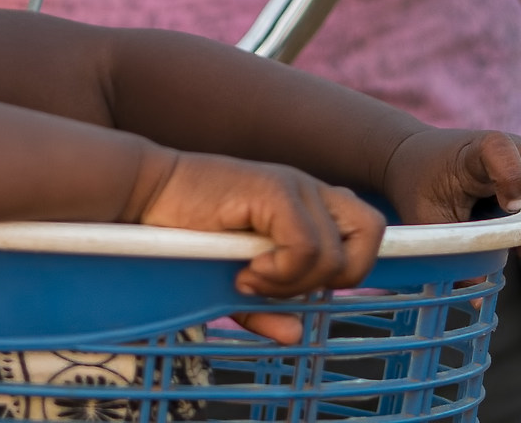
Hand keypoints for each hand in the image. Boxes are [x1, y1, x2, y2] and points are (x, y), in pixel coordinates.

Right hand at [134, 152, 384, 307]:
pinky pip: (305, 246)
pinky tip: (246, 272)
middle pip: (370, 234)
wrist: (149, 193)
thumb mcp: (233, 279)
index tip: (295, 285)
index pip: (365, 231)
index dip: (347, 267)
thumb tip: (295, 335)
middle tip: (281, 285)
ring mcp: (295, 185)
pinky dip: (280, 272)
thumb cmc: (188, 233)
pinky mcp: (274, 188)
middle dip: (334, 276)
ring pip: (333, 252)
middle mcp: (311, 189)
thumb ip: (265, 306)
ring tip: (250, 279)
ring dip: (293, 281)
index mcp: (310, 203)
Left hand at [380, 128, 520, 258]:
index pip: (509, 154)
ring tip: (516, 247)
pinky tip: (514, 236)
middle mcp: (517, 151)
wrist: (415, 156)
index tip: (505, 210)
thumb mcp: (426, 220)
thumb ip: (454, 255)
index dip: (513, 182)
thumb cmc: (419, 184)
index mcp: (481, 150)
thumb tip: (479, 303)